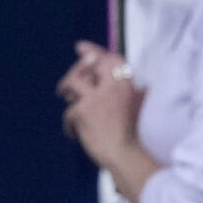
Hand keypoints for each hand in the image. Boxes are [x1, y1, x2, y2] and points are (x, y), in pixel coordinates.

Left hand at [59, 41, 145, 167]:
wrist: (126, 155)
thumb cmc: (133, 135)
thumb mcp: (137, 107)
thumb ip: (131, 91)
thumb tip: (138, 83)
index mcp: (127, 84)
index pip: (110, 59)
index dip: (95, 51)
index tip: (82, 47)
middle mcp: (112, 87)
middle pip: (89, 65)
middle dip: (76, 69)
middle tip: (68, 83)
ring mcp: (96, 98)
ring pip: (73, 82)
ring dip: (66, 87)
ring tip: (64, 94)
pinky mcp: (83, 111)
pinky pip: (69, 111)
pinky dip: (70, 124)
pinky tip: (74, 133)